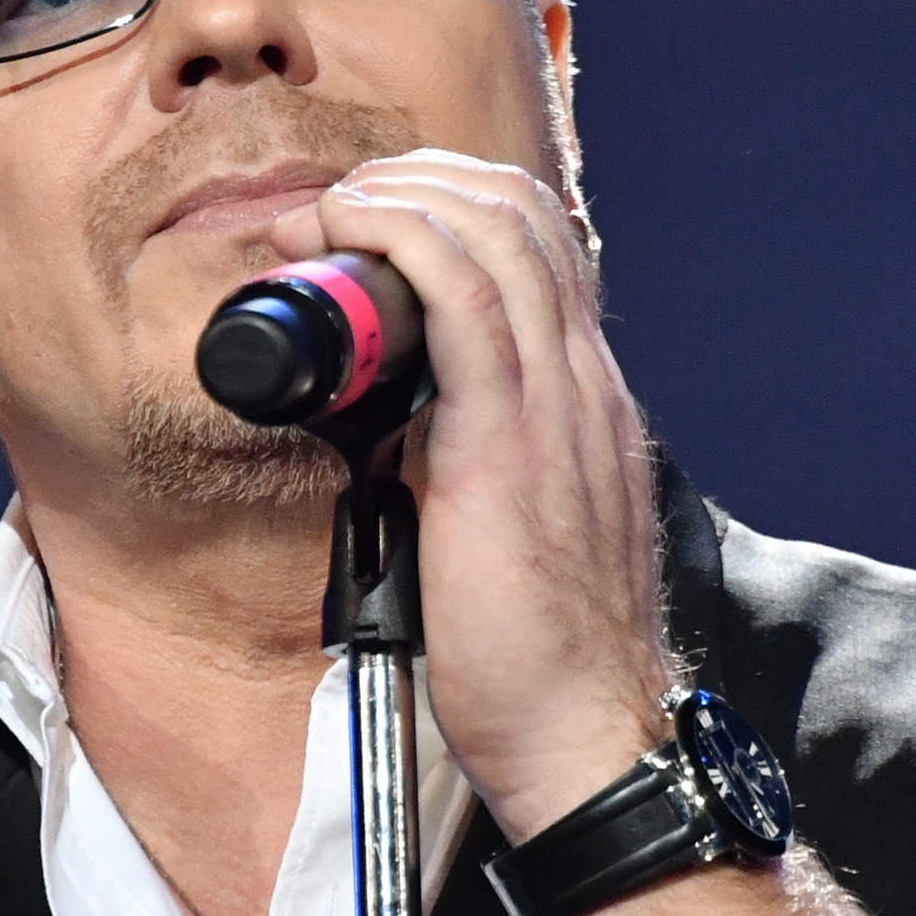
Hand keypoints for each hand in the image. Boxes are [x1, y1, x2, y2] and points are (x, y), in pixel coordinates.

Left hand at [267, 150, 673, 836]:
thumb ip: (469, 464)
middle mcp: (584, 387)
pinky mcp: (508, 440)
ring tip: (330, 206)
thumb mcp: (508, 531)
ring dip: (403, 193)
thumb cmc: (535, 663)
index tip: (378, 220)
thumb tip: (395, 429)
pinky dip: (401, 238)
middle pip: (526, 216)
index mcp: (586, 407)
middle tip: (343, 200)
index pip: (545, 255)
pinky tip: (349, 230)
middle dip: (428, 177)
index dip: (461, 207)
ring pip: (499, 231)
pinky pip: (464, 295)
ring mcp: (557, 406)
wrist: (582, 738)